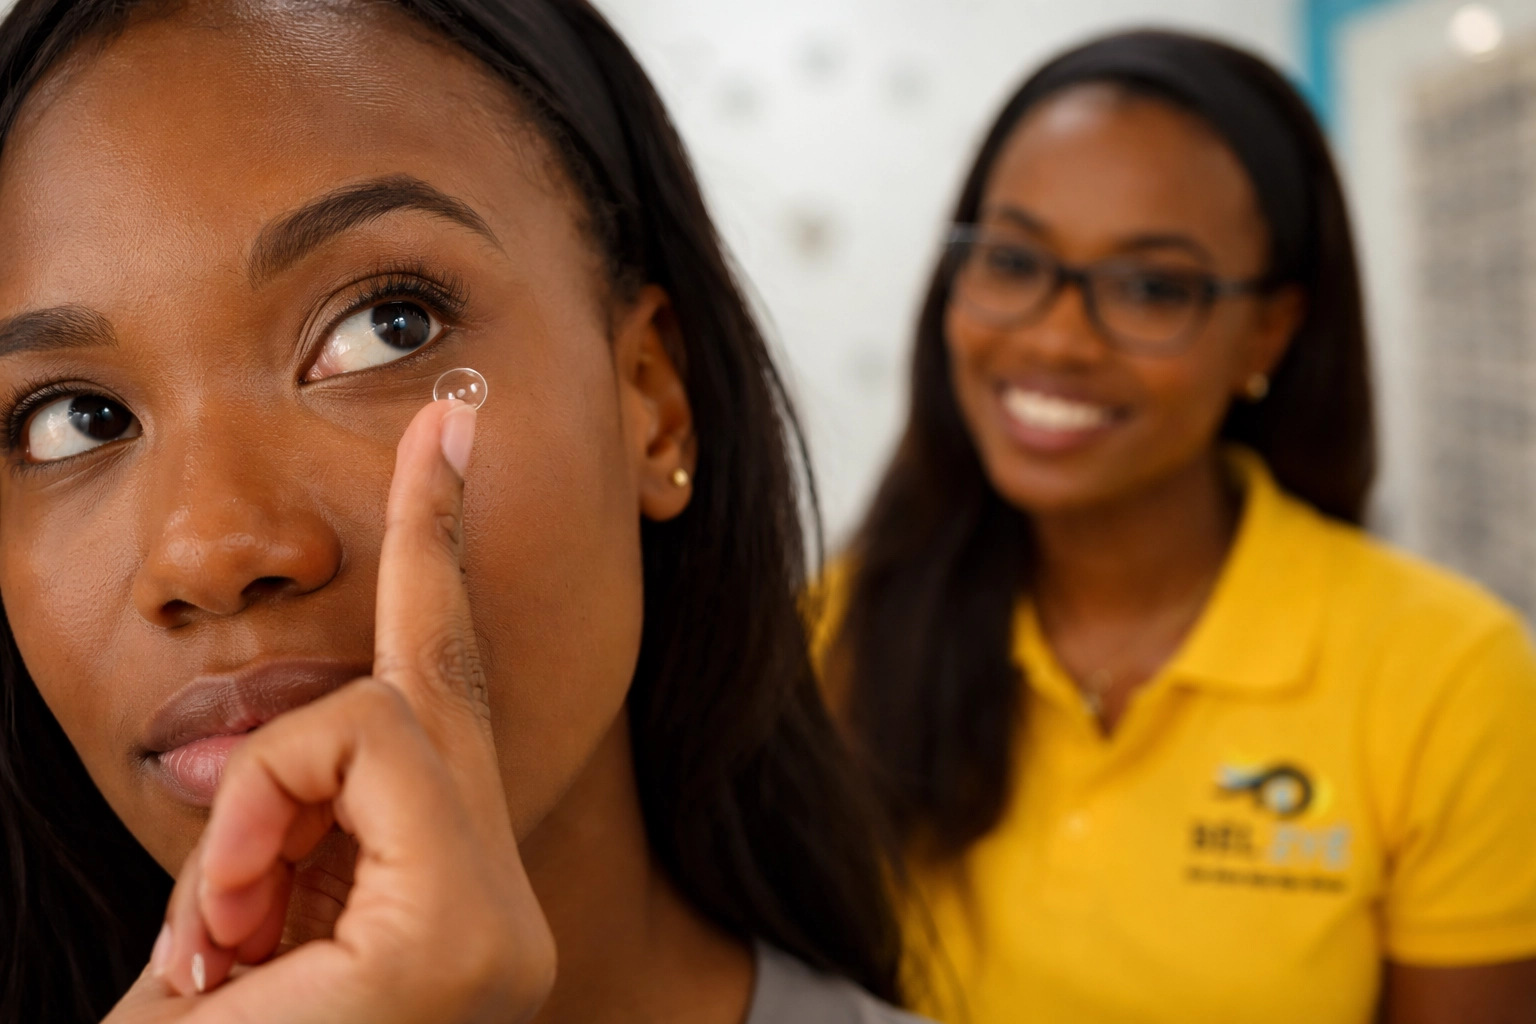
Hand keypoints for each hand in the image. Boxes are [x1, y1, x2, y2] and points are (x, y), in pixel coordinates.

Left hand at [106, 399, 555, 1022]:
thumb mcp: (225, 931)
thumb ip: (280, 832)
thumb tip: (288, 760)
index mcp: (451, 914)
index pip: (450, 703)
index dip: (443, 550)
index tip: (451, 423)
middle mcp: (501, 909)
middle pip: (430, 688)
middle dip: (420, 561)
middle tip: (436, 451)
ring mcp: (496, 925)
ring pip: (376, 722)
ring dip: (256, 814)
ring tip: (223, 948)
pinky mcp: (465, 934)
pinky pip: (353, 761)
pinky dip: (259, 832)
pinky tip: (234, 949)